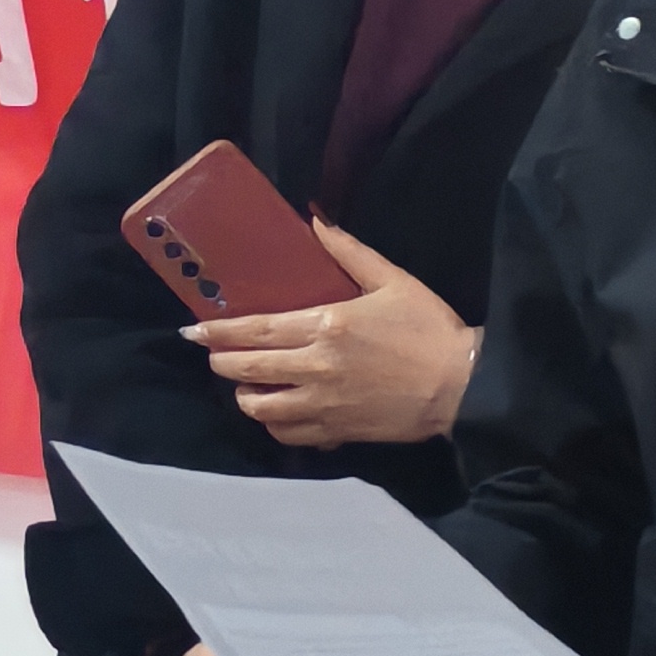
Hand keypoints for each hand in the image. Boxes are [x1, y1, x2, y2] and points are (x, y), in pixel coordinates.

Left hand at [186, 220, 479, 449]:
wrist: (461, 386)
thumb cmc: (428, 328)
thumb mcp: (392, 280)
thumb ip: (349, 252)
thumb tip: (314, 220)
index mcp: (325, 326)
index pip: (256, 331)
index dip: (218, 333)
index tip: (194, 331)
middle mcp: (316, 368)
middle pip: (247, 371)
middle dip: (222, 363)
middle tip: (215, 355)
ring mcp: (323, 405)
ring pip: (261, 410)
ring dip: (246, 397)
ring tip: (247, 385)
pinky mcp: (337, 433)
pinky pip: (288, 436)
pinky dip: (275, 426)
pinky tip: (278, 413)